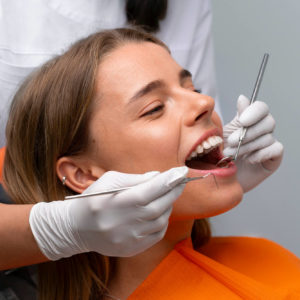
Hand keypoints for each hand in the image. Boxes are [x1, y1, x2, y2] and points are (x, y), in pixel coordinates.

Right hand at [29, 166, 187, 259]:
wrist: (77, 228)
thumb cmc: (93, 199)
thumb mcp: (110, 181)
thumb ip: (135, 179)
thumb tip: (158, 176)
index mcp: (119, 202)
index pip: (151, 189)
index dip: (169, 180)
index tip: (181, 171)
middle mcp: (125, 222)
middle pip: (160, 205)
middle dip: (173, 191)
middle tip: (179, 181)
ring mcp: (130, 238)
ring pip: (161, 220)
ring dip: (168, 205)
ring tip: (165, 196)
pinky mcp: (132, 248)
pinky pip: (157, 234)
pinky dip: (163, 221)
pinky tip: (159, 212)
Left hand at [223, 95, 282, 191]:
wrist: (219, 176)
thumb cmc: (220, 153)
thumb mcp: (224, 133)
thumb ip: (236, 117)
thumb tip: (243, 98)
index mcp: (250, 120)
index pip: (261, 108)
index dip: (254, 112)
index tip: (242, 121)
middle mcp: (262, 130)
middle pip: (268, 122)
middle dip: (247, 133)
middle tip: (230, 142)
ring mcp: (269, 144)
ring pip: (267, 137)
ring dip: (247, 146)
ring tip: (230, 154)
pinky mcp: (273, 158)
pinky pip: (275, 149)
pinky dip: (261, 154)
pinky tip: (248, 159)